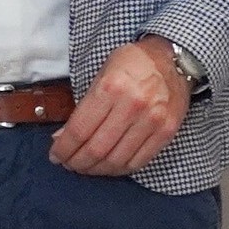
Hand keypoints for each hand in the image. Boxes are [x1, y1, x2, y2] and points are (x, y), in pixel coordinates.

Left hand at [49, 37, 189, 178]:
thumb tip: (62, 137)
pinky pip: (137, 162)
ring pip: (116, 160)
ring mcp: (153, 120)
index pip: (79, 130)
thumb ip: (83, 106)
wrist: (172, 59)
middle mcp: (133, 105)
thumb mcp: (102, 74)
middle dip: (76, 162)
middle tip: (69, 163)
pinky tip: (108, 166)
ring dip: (95, 169)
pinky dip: (118, 169)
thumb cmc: (133, 64)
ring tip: (86, 167)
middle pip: (96, 149)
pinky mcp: (167, 131)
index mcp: (112, 86)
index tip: (56, 155)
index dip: (63, 148)